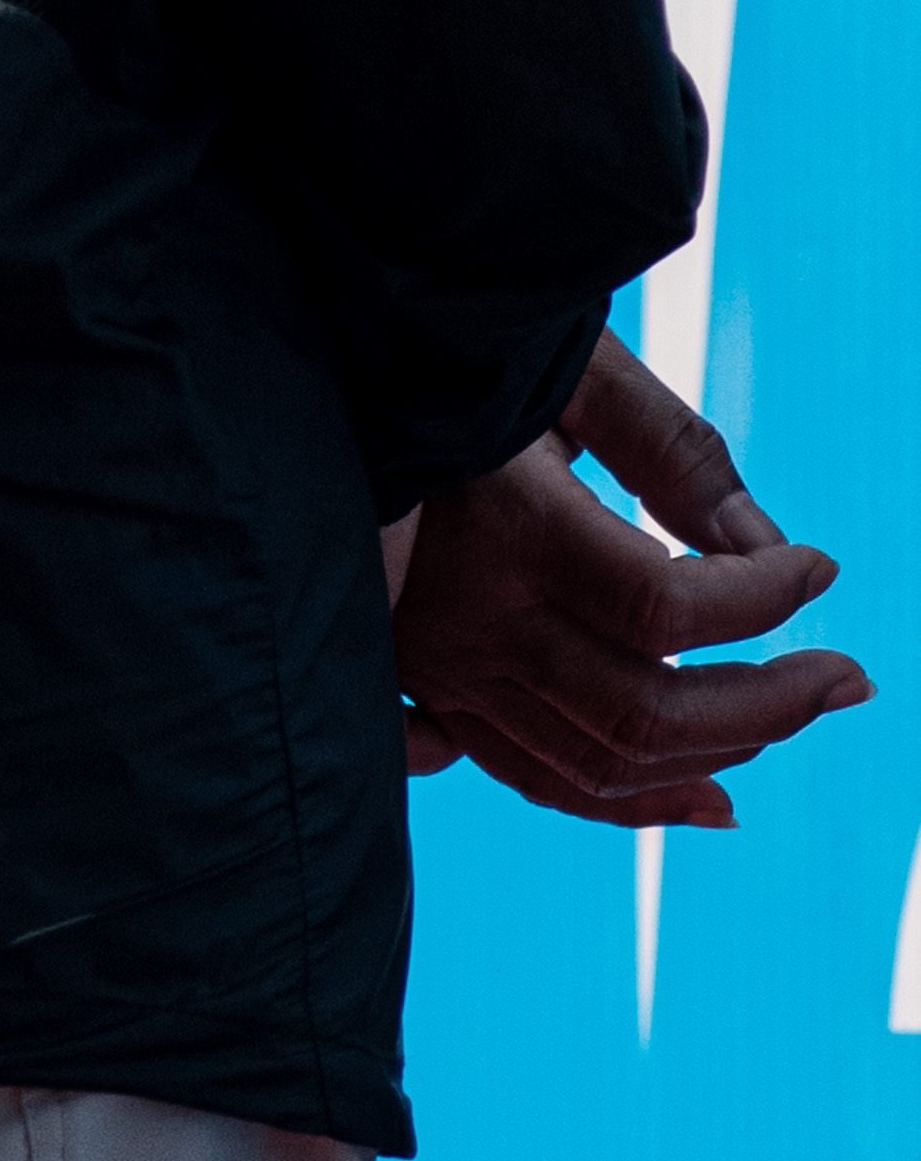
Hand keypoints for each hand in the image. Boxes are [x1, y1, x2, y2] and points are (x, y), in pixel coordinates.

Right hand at [389, 326, 872, 828]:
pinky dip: (634, 803)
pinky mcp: (429, 688)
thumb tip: (768, 551)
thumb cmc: (452, 357)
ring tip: (793, 715)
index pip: (669, 608)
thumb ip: (669, 448)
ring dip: (719, 758)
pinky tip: (706, 796)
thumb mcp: (562, 369)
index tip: (820, 567)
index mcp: (509, 527)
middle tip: (847, 676)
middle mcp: (475, 619)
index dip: (766, 599)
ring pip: (600, 766)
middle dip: (772, 706)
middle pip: (646, 712)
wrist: (312, 386)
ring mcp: (445, 669)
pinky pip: (538, 780)